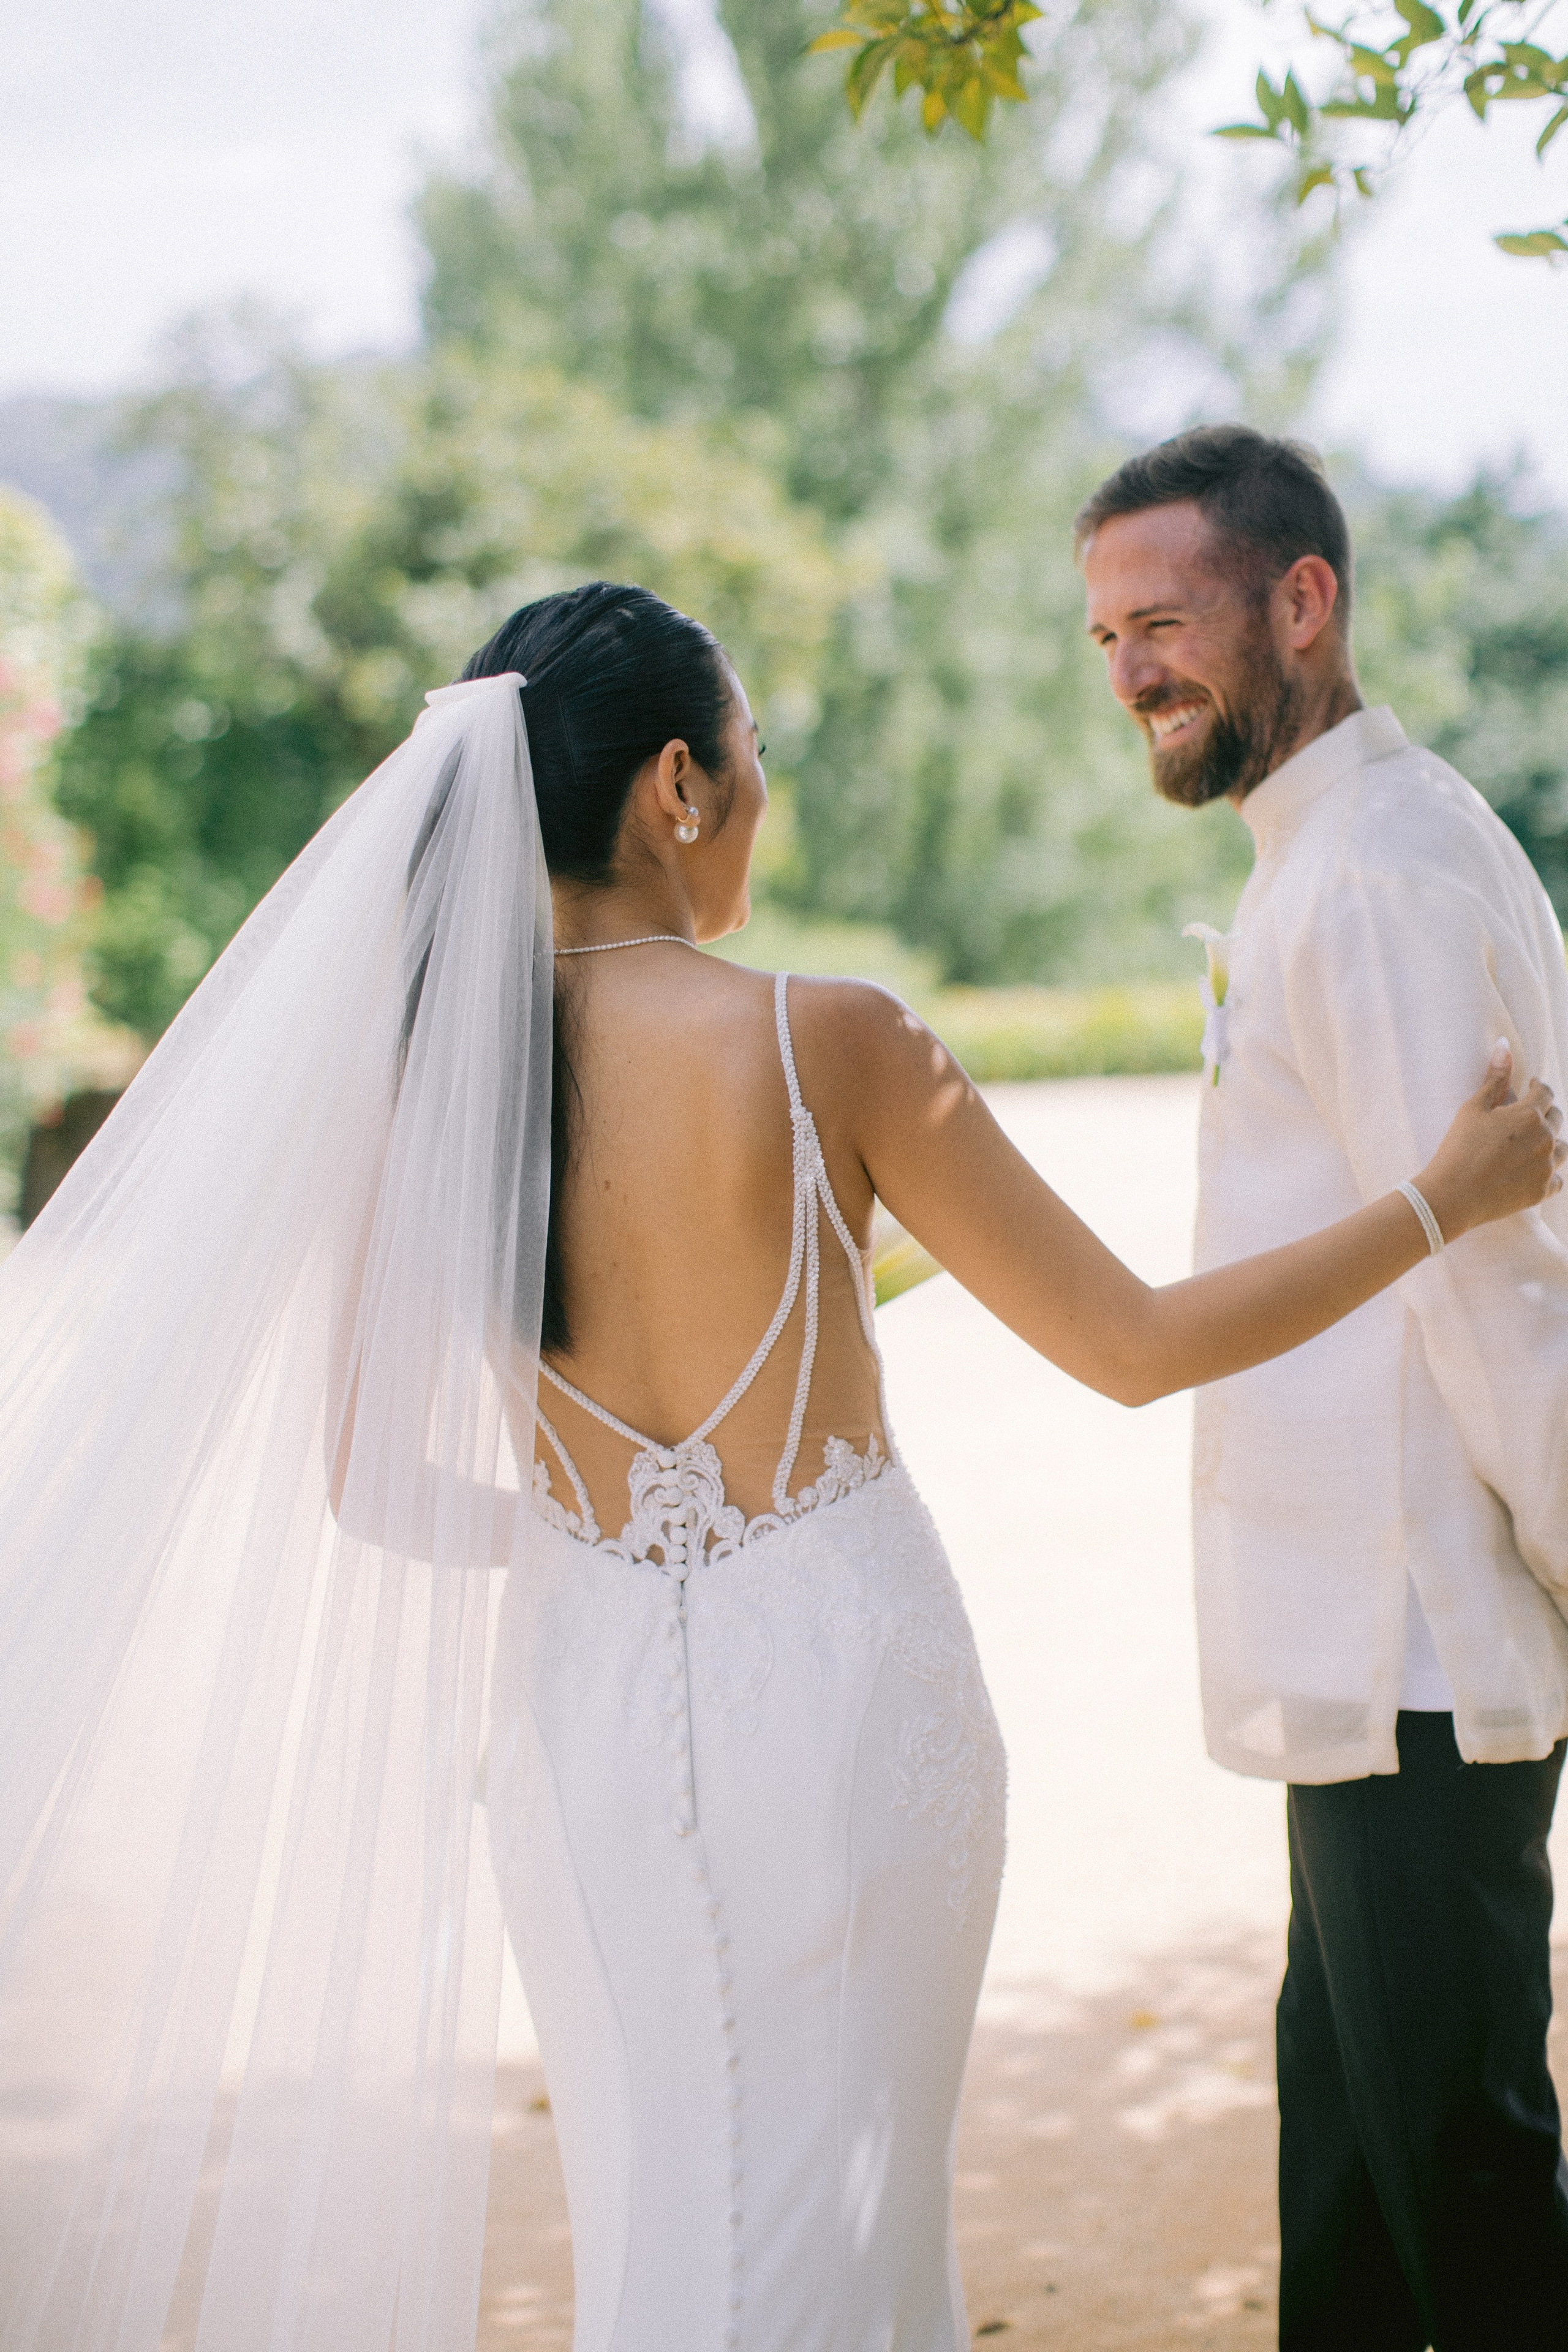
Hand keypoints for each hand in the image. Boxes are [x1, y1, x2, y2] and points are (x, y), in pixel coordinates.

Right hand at [1414, 1040, 1564, 1242]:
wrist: (1453, 1195)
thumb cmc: (1459, 1148)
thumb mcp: (1474, 1108)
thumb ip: (1495, 1077)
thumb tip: (1504, 1044)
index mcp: (1528, 1114)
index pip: (1545, 1093)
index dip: (1538, 1087)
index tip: (1531, 1087)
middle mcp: (1545, 1138)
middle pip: (1556, 1119)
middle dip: (1545, 1114)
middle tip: (1527, 1118)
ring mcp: (1546, 1166)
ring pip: (1561, 1149)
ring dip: (1550, 1144)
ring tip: (1532, 1146)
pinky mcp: (1542, 1190)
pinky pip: (1557, 1179)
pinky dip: (1548, 1174)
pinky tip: (1533, 1172)